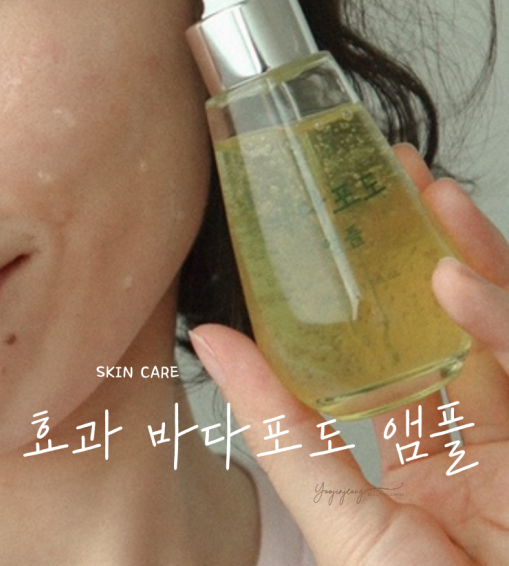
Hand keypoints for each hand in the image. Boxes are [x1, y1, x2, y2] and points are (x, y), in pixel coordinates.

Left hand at [190, 145, 508, 564]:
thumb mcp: (335, 513)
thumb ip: (280, 428)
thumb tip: (212, 341)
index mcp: (417, 458)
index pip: (397, 352)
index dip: (378, 290)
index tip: (349, 228)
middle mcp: (472, 440)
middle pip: (454, 323)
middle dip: (432, 248)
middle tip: (398, 179)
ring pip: (498, 327)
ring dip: (473, 256)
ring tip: (431, 195)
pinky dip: (498, 319)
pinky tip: (456, 277)